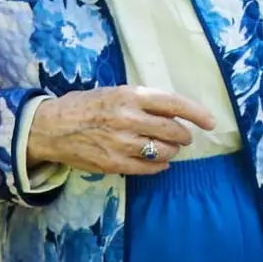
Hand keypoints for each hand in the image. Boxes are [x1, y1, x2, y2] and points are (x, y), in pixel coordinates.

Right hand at [25, 85, 217, 175]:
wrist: (51, 127)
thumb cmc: (85, 106)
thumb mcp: (114, 92)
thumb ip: (142, 100)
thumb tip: (174, 112)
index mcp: (130, 96)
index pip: (174, 104)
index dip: (197, 114)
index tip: (211, 122)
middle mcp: (128, 119)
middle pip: (173, 131)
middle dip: (184, 136)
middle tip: (183, 137)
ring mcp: (121, 143)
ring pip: (164, 152)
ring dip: (172, 152)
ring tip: (167, 148)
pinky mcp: (114, 164)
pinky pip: (149, 169)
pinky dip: (159, 166)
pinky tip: (158, 162)